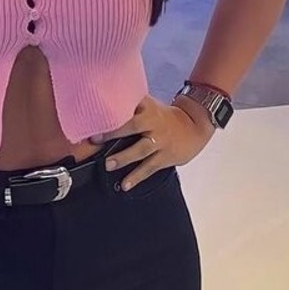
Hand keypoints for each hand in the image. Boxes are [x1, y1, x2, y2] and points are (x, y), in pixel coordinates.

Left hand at [90, 95, 214, 190]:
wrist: (194, 126)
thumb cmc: (163, 116)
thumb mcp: (149, 105)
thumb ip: (130, 106)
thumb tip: (101, 107)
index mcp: (147, 107)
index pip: (128, 105)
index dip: (112, 110)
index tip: (94, 115)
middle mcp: (153, 122)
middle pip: (133, 126)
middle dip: (113, 133)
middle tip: (95, 140)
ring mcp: (160, 140)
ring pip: (141, 149)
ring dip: (124, 158)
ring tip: (108, 165)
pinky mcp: (166, 156)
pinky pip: (149, 167)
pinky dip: (137, 177)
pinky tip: (125, 185)